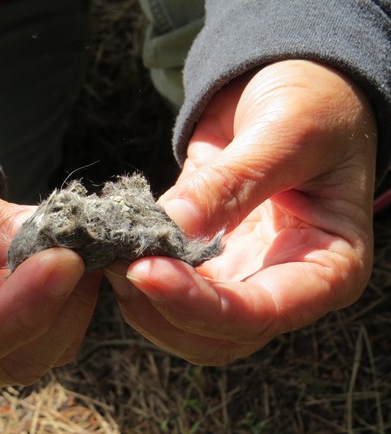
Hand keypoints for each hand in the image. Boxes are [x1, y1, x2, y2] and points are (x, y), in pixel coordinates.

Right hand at [0, 141, 99, 387]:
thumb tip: (40, 239)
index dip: (18, 309)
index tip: (65, 262)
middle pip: (10, 358)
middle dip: (57, 306)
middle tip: (85, 244)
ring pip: (41, 352)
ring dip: (73, 302)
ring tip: (83, 244)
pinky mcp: (0, 333)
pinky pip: (51, 332)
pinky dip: (72, 298)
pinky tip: (73, 257)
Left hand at [106, 60, 376, 364]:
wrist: (292, 90)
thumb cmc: (314, 104)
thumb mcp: (287, 132)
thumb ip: (233, 182)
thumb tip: (171, 227)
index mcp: (328, 268)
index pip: (261, 314)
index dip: (198, 304)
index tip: (144, 272)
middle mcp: (284, 286)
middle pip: (217, 336)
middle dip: (161, 309)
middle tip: (118, 262)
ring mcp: (241, 279)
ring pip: (184, 327)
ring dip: (141, 302)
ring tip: (111, 253)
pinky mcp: (206, 264)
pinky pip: (166, 292)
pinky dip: (135, 279)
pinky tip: (116, 247)